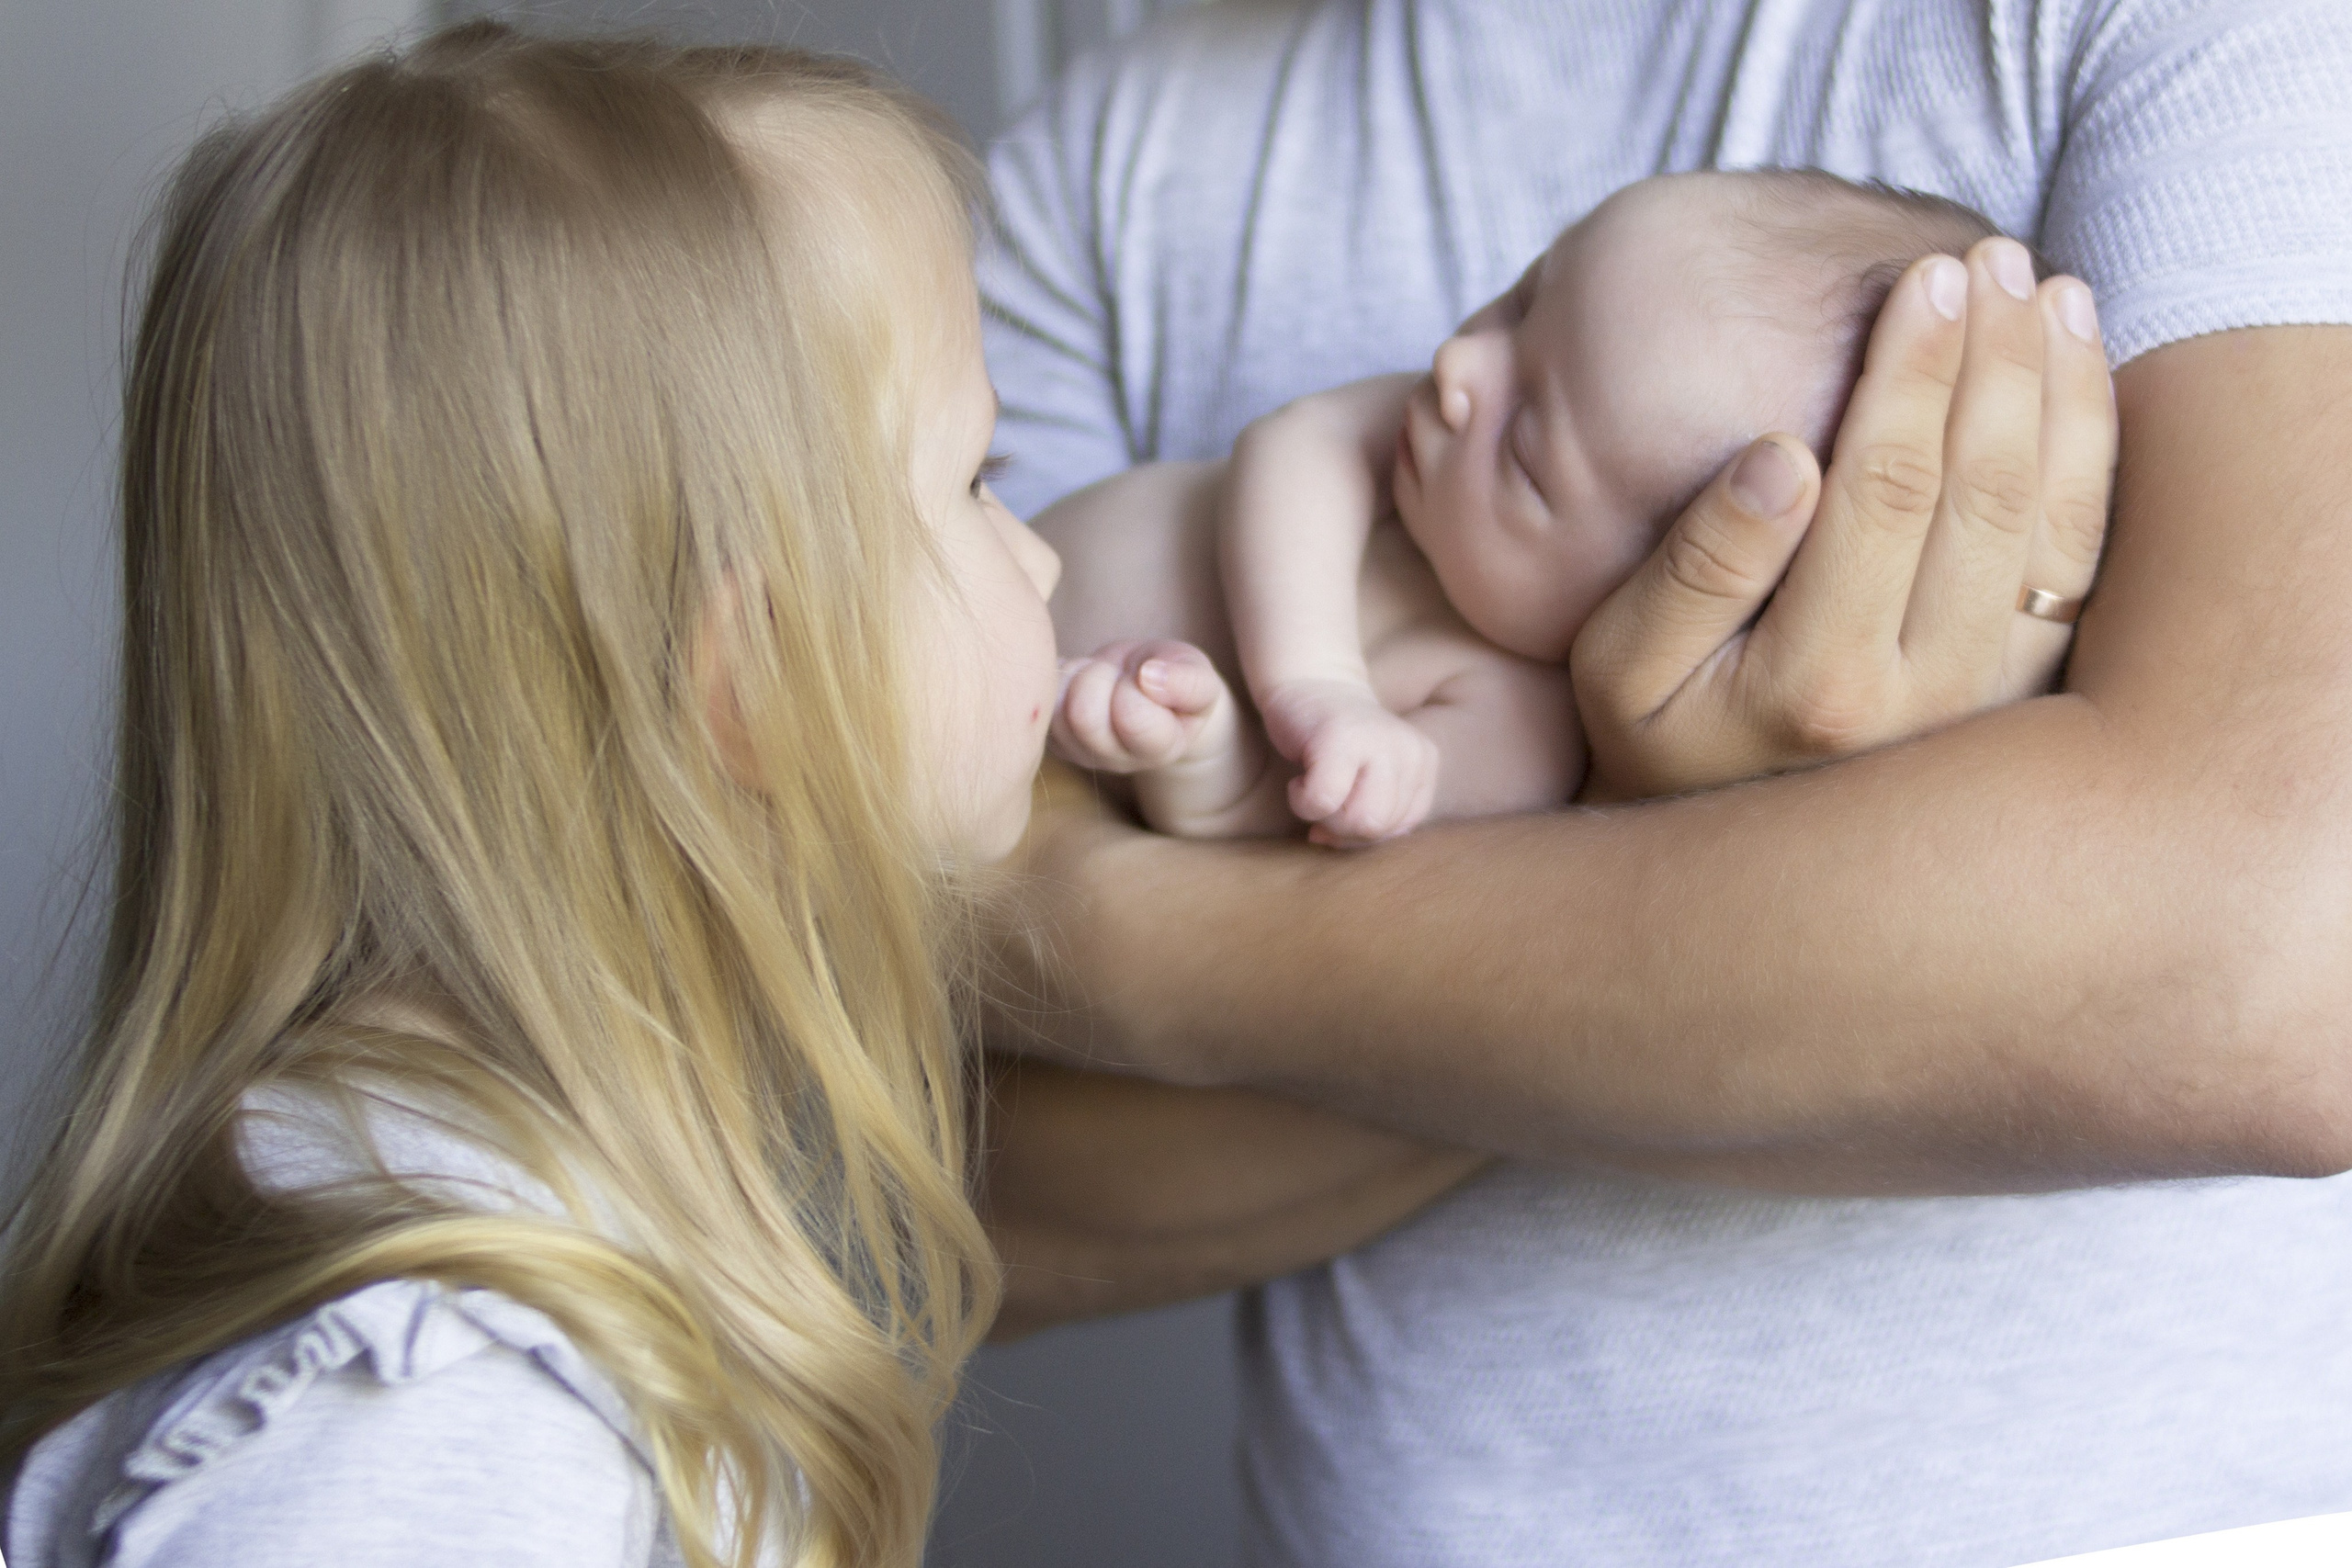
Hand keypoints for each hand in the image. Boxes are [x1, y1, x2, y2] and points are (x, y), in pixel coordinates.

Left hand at [1051, 639, 1233, 772]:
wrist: (1148, 682)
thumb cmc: (1176, 678)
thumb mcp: (1198, 674)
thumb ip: (1187, 681)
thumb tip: (1150, 677)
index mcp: (1160, 748)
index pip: (1130, 716)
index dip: (1134, 683)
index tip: (1145, 675)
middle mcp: (1116, 761)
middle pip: (1084, 716)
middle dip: (1099, 676)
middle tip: (1117, 672)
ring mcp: (1080, 752)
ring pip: (1058, 710)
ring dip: (1077, 676)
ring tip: (1100, 674)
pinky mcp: (1053, 737)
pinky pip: (1038, 703)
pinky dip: (1057, 679)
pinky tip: (1079, 680)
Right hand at [1257, 678, 1438, 844]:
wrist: (1310, 684)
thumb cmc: (1335, 743)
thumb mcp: (1368, 783)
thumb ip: (1368, 819)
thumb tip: (1330, 843)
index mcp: (1424, 762)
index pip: (1399, 828)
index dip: (1361, 829)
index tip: (1341, 802)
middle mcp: (1410, 751)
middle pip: (1376, 827)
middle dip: (1341, 826)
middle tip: (1325, 795)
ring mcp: (1379, 742)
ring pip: (1355, 821)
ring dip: (1322, 816)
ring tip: (1314, 785)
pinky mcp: (1341, 739)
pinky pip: (1322, 802)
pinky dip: (1301, 802)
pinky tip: (1300, 780)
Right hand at [1573, 240, 2114, 801]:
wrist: (1735, 854)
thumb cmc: (1658, 735)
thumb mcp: (1619, 667)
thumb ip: (1695, 567)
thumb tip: (1783, 455)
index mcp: (1819, 684)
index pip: (1885, 488)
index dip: (1913, 372)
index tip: (1922, 278)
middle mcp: (1930, 699)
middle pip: (1987, 491)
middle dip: (1992, 357)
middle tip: (1986, 257)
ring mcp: (1997, 701)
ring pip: (2056, 519)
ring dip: (2057, 389)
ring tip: (2039, 287)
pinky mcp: (2034, 690)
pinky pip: (2088, 555)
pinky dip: (2092, 449)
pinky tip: (2075, 365)